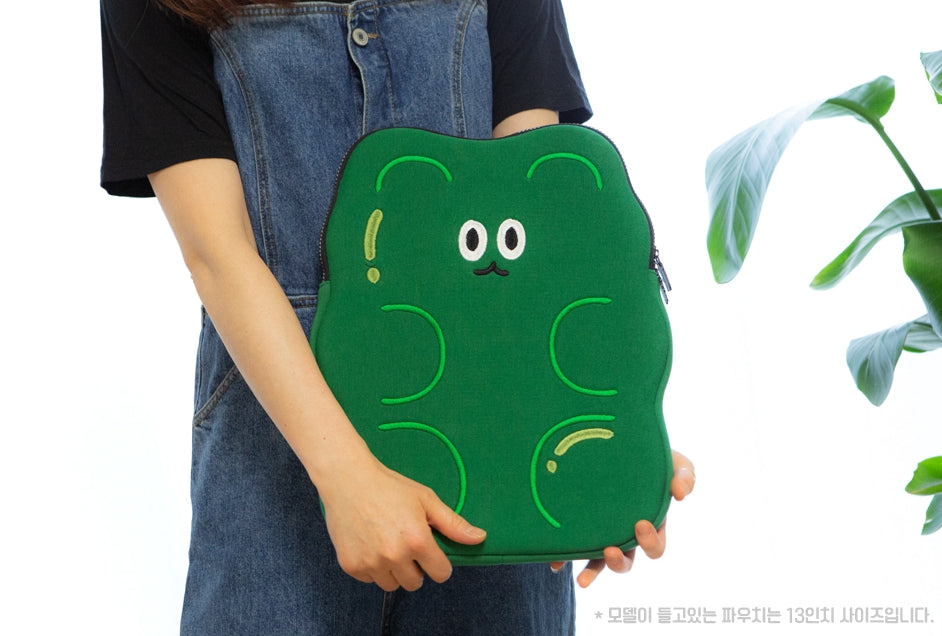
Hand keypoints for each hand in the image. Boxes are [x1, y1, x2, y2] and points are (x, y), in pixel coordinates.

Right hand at [317, 454, 485, 591]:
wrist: (348, 479)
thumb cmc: (389, 486)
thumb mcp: (426, 500)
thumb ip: (453, 524)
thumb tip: (480, 538)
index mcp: (417, 541)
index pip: (440, 574)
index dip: (438, 563)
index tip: (430, 552)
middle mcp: (394, 556)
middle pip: (415, 583)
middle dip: (415, 568)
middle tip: (406, 544)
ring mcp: (371, 563)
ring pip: (392, 584)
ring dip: (393, 570)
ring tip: (387, 544)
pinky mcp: (351, 566)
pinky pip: (369, 579)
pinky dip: (372, 567)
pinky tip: (369, 544)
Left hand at [550, 449, 694, 587]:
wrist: (620, 444)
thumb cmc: (653, 458)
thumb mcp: (675, 463)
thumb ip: (684, 476)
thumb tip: (681, 493)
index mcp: (650, 525)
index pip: (654, 547)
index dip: (650, 543)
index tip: (640, 524)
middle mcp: (625, 534)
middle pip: (626, 562)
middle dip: (619, 562)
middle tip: (611, 549)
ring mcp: (602, 531)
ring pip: (598, 561)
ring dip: (592, 571)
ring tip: (581, 580)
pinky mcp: (580, 525)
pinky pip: (571, 546)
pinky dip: (563, 558)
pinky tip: (556, 563)